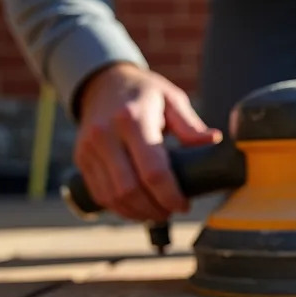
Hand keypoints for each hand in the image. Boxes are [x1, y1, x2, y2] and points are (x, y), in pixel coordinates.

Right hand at [74, 62, 222, 221]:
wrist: (104, 83)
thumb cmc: (144, 93)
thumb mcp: (171, 99)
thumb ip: (190, 124)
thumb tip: (213, 140)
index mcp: (132, 119)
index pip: (153, 171)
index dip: (170, 196)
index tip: (184, 205)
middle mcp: (106, 135)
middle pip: (130, 190)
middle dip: (155, 209)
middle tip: (172, 211)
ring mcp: (89, 148)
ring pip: (113, 197)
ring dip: (138, 213)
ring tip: (157, 212)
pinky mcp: (81, 158)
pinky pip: (100, 194)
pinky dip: (120, 208)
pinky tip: (137, 208)